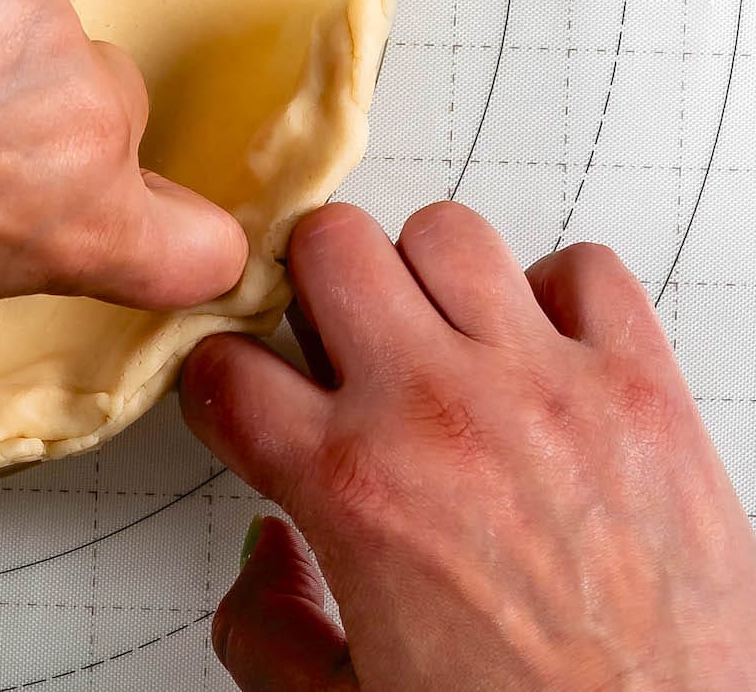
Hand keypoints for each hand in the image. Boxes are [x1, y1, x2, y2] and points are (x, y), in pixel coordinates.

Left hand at [0, 0, 246, 325]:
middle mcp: (86, 118)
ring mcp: (40, 23)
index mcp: (84, 221)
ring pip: (46, 19)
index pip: (200, 241)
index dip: (173, 227)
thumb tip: (72, 187)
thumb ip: (50, 227)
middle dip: (43, 109)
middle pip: (114, 94)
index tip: (151, 219)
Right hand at [181, 202, 755, 689]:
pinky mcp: (641, 388)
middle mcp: (440, 412)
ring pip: (446, 233)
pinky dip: (556, 293)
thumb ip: (266, 627)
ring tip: (438, 335)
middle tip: (335, 336)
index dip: (218, 377)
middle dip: (313, 283)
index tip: (243, 394)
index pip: (225, 369)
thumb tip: (261, 558)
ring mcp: (546, 387)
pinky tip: (541, 349)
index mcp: (354, 487)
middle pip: (330, 245)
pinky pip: (585, 269)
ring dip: (424, 277)